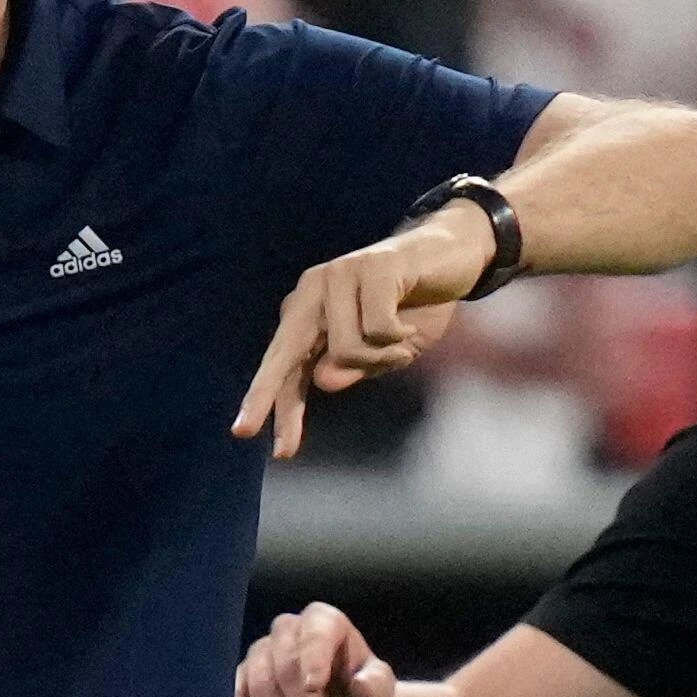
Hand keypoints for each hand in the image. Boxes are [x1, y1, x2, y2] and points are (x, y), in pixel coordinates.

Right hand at [232, 600, 394, 696]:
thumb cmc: (360, 694)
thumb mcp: (379, 691)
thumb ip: (375, 686)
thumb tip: (361, 688)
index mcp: (323, 622)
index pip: (315, 634)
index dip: (312, 658)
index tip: (314, 687)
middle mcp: (286, 630)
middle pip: (284, 667)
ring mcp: (258, 654)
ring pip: (258, 688)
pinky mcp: (238, 681)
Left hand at [234, 213, 487, 456]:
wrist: (454, 256)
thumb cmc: (413, 308)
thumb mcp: (383, 353)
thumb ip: (352, 368)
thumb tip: (322, 381)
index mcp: (308, 311)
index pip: (281, 363)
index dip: (266, 400)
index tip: (243, 434)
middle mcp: (314, 290)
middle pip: (285, 351)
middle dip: (268, 394)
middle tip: (255, 439)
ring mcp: (340, 274)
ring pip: (346, 349)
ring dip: (383, 357)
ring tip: (403, 338)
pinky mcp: (371, 266)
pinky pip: (377, 328)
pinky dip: (399, 337)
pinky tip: (410, 321)